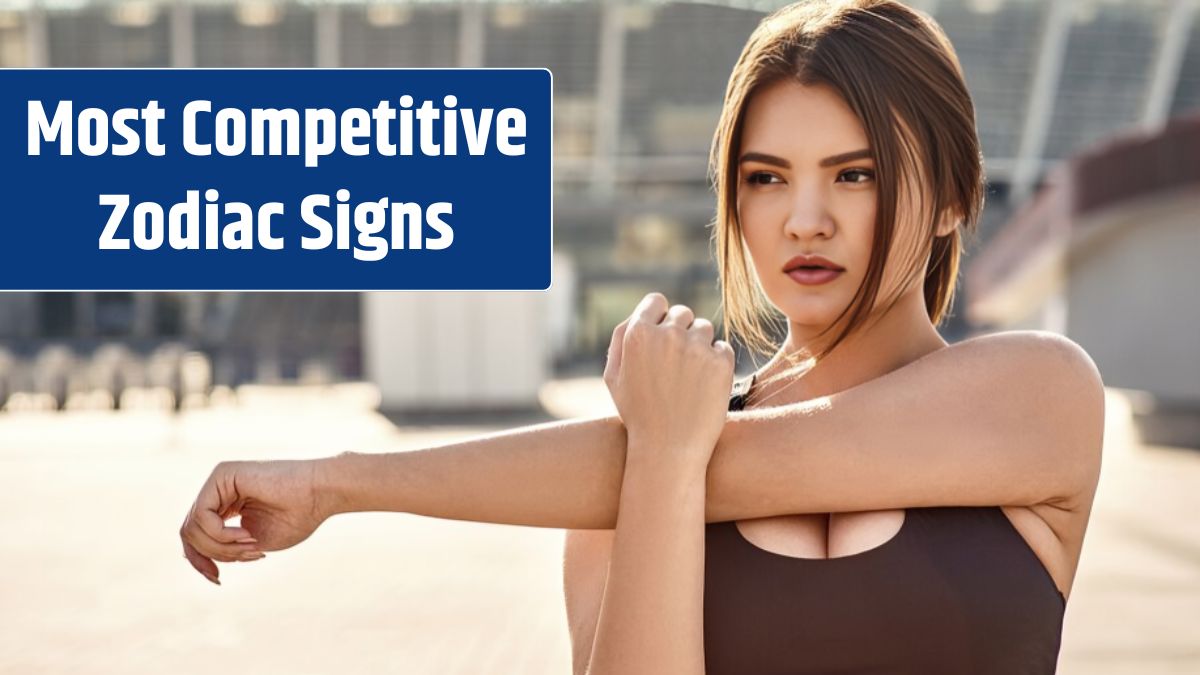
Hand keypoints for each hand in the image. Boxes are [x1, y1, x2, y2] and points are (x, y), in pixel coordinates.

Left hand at [179, 459, 331, 584]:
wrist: (321, 494)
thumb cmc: (298, 518)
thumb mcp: (252, 545)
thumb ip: (223, 548)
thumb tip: (191, 557)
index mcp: (225, 505)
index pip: (194, 537)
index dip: (200, 562)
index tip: (218, 580)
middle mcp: (217, 490)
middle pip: (190, 534)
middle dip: (214, 556)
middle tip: (249, 556)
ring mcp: (219, 480)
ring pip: (193, 528)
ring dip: (222, 547)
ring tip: (253, 546)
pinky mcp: (223, 474)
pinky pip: (202, 516)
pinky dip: (221, 535)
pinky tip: (247, 536)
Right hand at [603, 292, 735, 465]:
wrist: (668, 450)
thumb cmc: (638, 415)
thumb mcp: (614, 378)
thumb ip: (621, 340)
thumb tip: (639, 315)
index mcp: (637, 334)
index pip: (656, 301)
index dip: (659, 317)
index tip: (662, 337)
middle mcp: (667, 334)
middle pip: (682, 313)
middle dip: (680, 332)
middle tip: (676, 365)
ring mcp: (696, 346)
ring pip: (704, 328)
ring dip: (699, 346)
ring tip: (689, 378)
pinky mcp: (721, 361)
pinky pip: (722, 347)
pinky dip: (716, 362)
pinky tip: (704, 386)